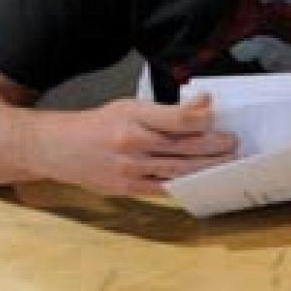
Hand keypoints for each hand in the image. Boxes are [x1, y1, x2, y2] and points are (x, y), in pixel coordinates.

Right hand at [33, 95, 236, 195]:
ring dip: (209, 167)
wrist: (56, 148)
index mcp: (133, 116)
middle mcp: (132, 142)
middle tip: (234, 142)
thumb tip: (204, 103)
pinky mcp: (127, 188)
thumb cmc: (97, 125)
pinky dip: (187, 184)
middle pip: (185, 146)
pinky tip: (204, 180)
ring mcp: (130, 168)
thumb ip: (165, 110)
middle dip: (216, 145)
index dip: (204, 118)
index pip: (178, 118)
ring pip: (180, 170)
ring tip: (229, 161)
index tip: (217, 115)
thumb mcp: (128, 107)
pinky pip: (165, 188)